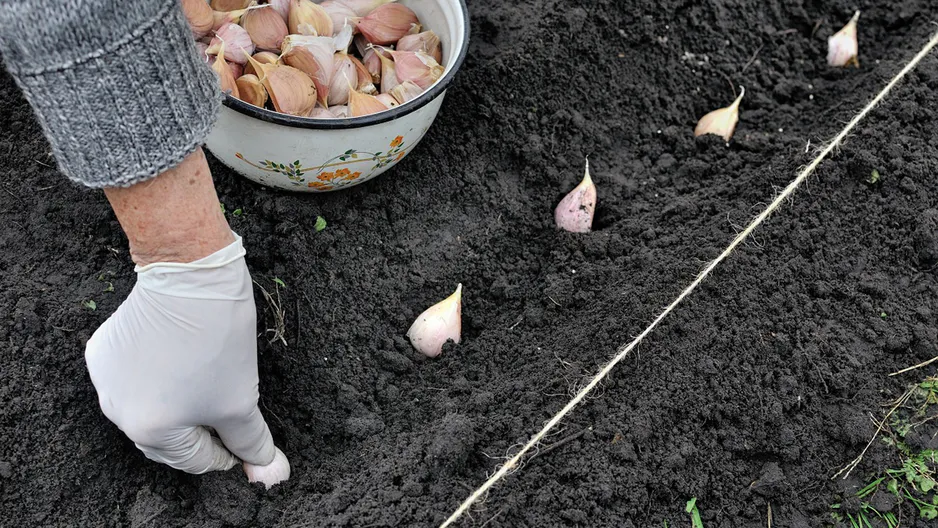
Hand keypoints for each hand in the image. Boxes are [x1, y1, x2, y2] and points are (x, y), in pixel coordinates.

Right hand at [85, 235, 288, 483]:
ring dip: (178, 405)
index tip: (245, 437)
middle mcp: (117, 411)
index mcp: (148, 430)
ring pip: (150, 408)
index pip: (196, 460)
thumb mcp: (241, 399)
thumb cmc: (216, 338)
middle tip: (229, 410)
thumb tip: (268, 471)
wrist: (191, 275)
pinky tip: (180, 361)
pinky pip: (133, 379)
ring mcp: (105, 379)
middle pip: (169, 439)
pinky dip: (156, 378)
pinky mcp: (102, 350)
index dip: (228, 450)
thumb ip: (252, 442)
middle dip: (201, 429)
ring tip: (207, 382)